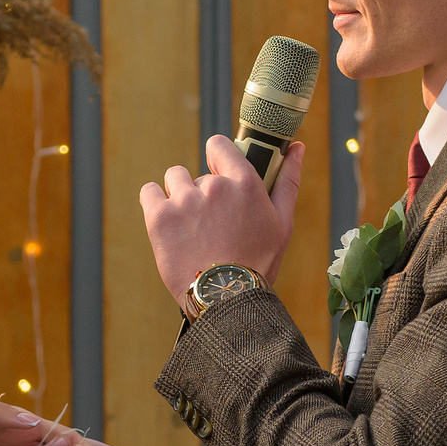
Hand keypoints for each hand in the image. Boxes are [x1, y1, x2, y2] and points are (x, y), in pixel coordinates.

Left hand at [140, 135, 304, 308]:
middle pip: (199, 175)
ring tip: (191, 229)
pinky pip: (149, 192)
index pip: (218, 145)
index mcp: (245, 183)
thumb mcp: (282, 222)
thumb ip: (288, 180)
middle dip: (204, 195)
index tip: (218, 174)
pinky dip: (155, 204)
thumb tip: (297, 147)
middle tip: (212, 228)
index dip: (217, 158)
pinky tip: (168, 225)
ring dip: (180, 197)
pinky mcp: (159, 217)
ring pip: (175, 179)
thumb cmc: (257, 263)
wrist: (225, 300)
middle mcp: (214, 186)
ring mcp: (184, 200)